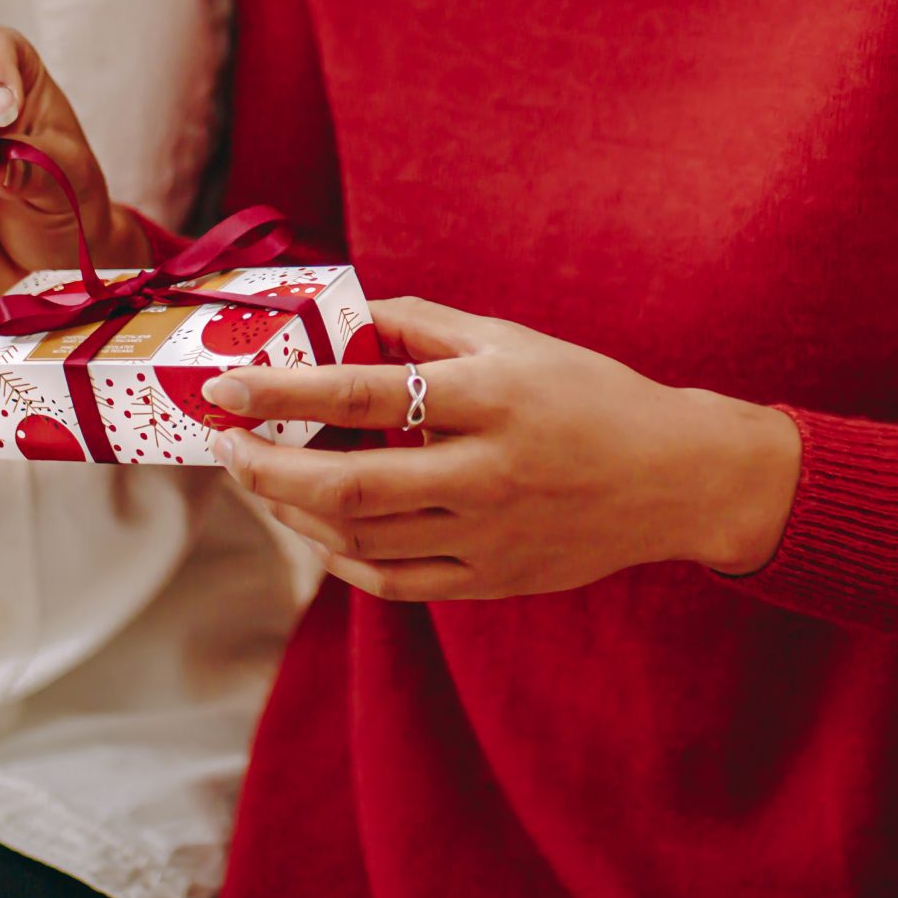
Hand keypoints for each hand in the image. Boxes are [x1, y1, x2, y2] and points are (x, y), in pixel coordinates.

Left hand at [202, 297, 802, 602]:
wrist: (672, 479)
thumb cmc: (590, 397)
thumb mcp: (514, 340)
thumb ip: (424, 326)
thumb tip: (340, 317)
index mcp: (492, 398)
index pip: (365, 393)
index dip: (282, 391)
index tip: (225, 387)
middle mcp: (488, 472)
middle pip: (346, 486)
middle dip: (265, 468)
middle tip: (225, 446)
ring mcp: (488, 535)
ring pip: (357, 540)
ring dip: (290, 510)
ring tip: (260, 479)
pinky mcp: (490, 579)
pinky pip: (390, 580)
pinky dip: (338, 555)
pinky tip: (315, 524)